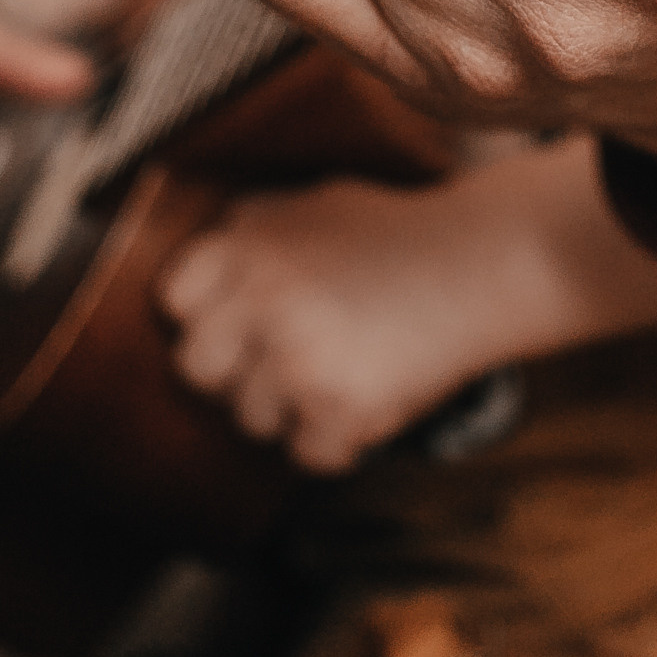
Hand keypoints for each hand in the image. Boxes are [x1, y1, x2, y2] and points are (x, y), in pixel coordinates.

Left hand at [160, 138, 656, 473]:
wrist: (483, 261)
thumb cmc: (401, 232)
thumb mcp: (313, 202)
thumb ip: (252, 228)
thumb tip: (205, 255)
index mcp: (244, 246)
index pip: (173, 301)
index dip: (207, 316)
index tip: (241, 322)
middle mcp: (258, 301)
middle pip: (197, 370)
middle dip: (238, 371)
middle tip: (288, 357)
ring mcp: (294, 358)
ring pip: (251, 419)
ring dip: (292, 409)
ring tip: (345, 368)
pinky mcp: (336, 407)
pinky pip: (307, 454)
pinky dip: (338, 441)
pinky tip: (368, 400)